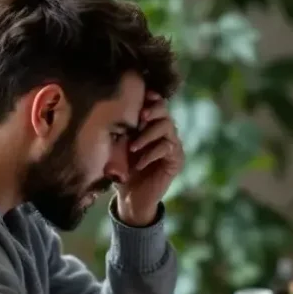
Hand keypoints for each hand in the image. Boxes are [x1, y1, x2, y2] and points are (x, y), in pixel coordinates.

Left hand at [116, 91, 183, 225]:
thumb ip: (122, 131)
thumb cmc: (122, 170)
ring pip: (167, 128)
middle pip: (164, 111)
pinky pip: (167, 149)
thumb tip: (115, 112)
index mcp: (151, 125)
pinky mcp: (177, 160)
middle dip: (152, 111)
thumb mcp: (118, 148)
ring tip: (133, 148)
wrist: (131, 198)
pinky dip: (150, 154)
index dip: (151, 98)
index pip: (156, 104)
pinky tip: (138, 164)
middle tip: (140, 118)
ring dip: (147, 136)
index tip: (143, 95)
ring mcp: (173, 145)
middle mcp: (165, 132)